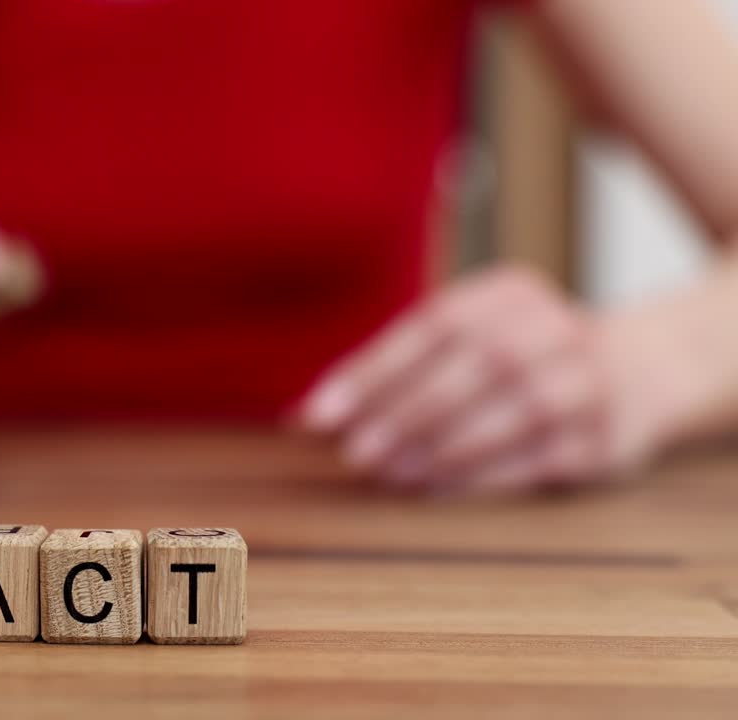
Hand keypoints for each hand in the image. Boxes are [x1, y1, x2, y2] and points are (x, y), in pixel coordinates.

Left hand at [298, 266, 672, 496]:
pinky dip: (482, 475)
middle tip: (356, 454)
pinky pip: (538, 457)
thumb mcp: (473, 336)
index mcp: (509, 294)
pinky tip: (436, 490)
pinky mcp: (605, 436)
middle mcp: (554, 328)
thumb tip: (313, 415)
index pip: (432, 326)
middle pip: (475, 365)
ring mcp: (588, 381)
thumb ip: (401, 366)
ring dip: (443, 448)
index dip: (371, 371)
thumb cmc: (520, 358)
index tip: (318, 415)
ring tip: (392, 474)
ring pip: (513, 412)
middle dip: (406, 413)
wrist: (641, 372)